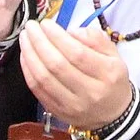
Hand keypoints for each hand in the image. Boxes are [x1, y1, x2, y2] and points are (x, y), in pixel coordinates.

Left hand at [20, 20, 134, 128]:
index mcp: (107, 74)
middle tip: (31, 27)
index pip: (77, 53)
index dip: (58, 37)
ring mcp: (73, 105)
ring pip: (44, 78)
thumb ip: (96, 39)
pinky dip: (28, 71)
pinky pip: (37, 90)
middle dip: (39, 42)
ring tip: (25, 38)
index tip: (46, 24)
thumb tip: (70, 31)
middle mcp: (90, 92)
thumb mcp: (114, 55)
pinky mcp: (59, 112)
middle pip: (57, 65)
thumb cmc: (111, 80)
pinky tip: (26, 56)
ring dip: (30, 55)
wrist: (113, 116)